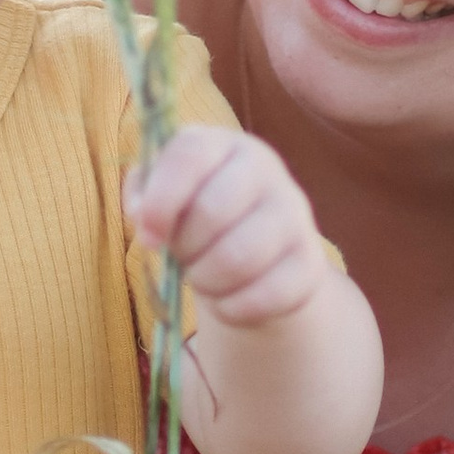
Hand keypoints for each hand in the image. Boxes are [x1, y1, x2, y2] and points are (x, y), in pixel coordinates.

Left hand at [128, 124, 332, 330]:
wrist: (254, 253)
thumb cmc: (196, 216)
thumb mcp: (162, 195)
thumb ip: (142, 195)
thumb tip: (145, 217)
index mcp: (222, 145)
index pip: (190, 155)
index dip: (161, 199)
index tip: (147, 237)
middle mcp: (266, 170)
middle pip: (213, 211)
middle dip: (184, 247)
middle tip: (182, 257)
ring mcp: (296, 215)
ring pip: (240, 257)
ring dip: (207, 281)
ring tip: (203, 278)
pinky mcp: (310, 263)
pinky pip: (267, 295)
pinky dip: (234, 308)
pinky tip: (228, 300)